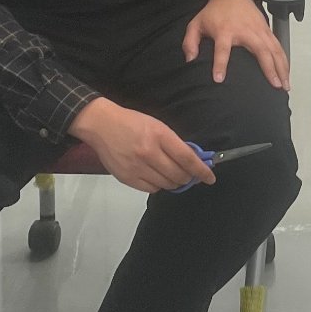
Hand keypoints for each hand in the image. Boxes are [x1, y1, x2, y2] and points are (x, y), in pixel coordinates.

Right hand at [69, 97, 214, 192]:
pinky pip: (151, 189)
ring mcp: (137, 167)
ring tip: (171, 174)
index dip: (201, 171)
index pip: (187, 159)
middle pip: (178, 175)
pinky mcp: (127, 177)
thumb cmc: (130, 122)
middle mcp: (149, 153)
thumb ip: (174, 143)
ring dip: (174, 182)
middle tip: (189, 175)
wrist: (101, 125)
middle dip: (188, 177)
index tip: (209, 177)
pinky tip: (156, 176)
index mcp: (159, 136)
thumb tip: (192, 160)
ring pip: (167, 184)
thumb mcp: (156, 125)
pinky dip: (158, 185)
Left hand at [183, 0, 289, 88]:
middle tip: (273, 85)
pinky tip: (286, 73)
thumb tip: (190, 59)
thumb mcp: (196, 24)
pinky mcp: (267, 29)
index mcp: (224, 31)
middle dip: (269, 68)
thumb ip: (189, 42)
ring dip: (281, 67)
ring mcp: (259, 30)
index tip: (219, 79)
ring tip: (284, 85)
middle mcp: (245, 31)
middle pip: (260, 50)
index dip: (220, 64)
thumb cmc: (215, 11)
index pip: (222, 49)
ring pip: (274, 49)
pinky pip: (279, 46)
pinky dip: (284, 60)